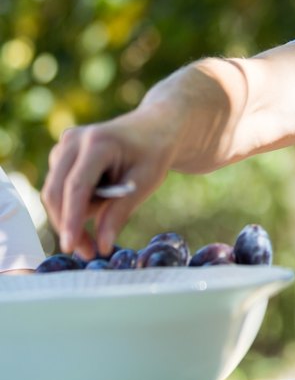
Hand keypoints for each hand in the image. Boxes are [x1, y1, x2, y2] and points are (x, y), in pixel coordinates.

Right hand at [41, 110, 178, 257]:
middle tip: (90, 252)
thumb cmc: (154, 154)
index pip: (76, 187)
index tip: (70, 247)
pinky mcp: (60, 153)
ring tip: (111, 202)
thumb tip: (102, 246)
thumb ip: (120, 213)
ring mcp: (64, 145)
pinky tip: (102, 193)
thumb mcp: (145, 184)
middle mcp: (73, 140)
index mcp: (98, 142)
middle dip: (69, 225)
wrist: (154, 128)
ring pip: (55, 193)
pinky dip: (77, 200)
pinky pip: (59, 187)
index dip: (72, 219)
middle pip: (56, 192)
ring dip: (77, 211)